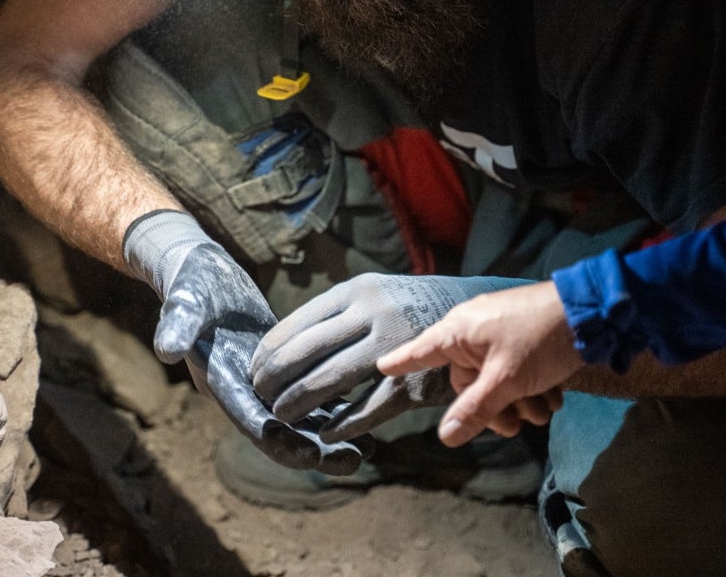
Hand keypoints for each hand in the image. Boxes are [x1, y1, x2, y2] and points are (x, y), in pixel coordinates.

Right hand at [124, 210, 368, 473]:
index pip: (253, 422)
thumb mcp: (184, 300)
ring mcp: (262, 383)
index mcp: (221, 382)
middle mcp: (242, 391)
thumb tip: (167, 348)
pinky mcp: (282, 367)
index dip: (283, 441)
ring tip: (370, 448)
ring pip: (301, 418)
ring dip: (332, 435)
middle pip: (282, 432)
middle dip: (316, 449)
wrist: (198, 272)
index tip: (315, 456)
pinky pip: (311, 393)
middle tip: (356, 460)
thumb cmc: (191, 283)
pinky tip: (370, 411)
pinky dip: (337, 406)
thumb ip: (178, 324)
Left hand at [250, 272, 532, 442]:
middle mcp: (371, 315)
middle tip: (260, 399)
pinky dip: (343, 424)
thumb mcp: (371, 295)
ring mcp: (393, 347)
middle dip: (275, 382)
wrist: (473, 309)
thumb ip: (334, 317)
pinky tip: (326, 433)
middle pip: (305, 354)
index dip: (267, 355)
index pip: (295, 326)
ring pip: (331, 381)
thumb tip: (283, 348)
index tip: (252, 373)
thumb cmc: (408, 305)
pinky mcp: (414, 379)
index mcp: (355, 292)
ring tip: (282, 416)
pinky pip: (368, 408)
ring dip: (300, 404)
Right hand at [376, 280, 581, 447]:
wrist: (591, 313)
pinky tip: (554, 395)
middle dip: (494, 407)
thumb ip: (475, 409)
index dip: (402, 361)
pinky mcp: (523, 337)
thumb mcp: (506, 381)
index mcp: (460, 331)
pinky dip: (533, 387)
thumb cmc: (539, 339)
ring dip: (520, 401)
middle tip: (516, 426)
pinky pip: (516, 370)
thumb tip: (445, 438)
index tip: (380, 366)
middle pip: (468, 382)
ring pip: (496, 380)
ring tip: (543, 407)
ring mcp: (500, 333)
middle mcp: (474, 329)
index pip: (422, 350)